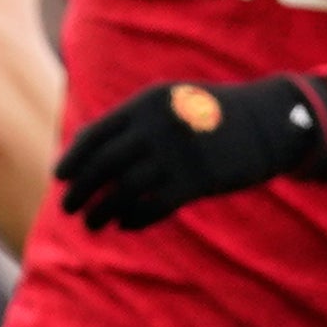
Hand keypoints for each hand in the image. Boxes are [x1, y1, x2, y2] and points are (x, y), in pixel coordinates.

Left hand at [54, 74, 326, 232]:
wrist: (266, 122)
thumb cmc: (210, 114)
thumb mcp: (170, 102)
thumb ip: (133, 121)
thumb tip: (87, 148)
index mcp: (146, 103)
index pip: (96, 134)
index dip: (73, 159)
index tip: (60, 178)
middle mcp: (157, 128)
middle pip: (104, 165)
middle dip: (81, 190)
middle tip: (69, 208)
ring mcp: (176, 155)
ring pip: (124, 190)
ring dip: (102, 211)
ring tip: (92, 223)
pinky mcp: (196, 182)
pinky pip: (152, 206)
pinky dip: (133, 218)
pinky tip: (125, 224)